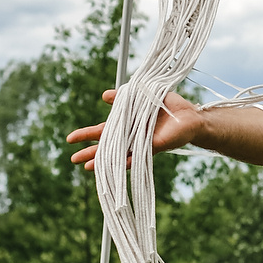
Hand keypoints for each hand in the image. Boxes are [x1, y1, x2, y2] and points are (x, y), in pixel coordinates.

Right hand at [67, 89, 203, 172]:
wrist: (192, 116)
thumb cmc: (170, 107)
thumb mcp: (144, 96)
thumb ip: (125, 97)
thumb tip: (105, 95)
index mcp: (128, 125)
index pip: (103, 131)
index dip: (87, 134)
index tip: (70, 139)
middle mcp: (132, 137)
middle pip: (106, 145)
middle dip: (89, 151)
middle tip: (72, 158)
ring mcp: (141, 144)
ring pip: (117, 154)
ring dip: (103, 161)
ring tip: (86, 166)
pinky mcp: (153, 146)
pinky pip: (136, 155)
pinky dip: (125, 161)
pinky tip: (114, 167)